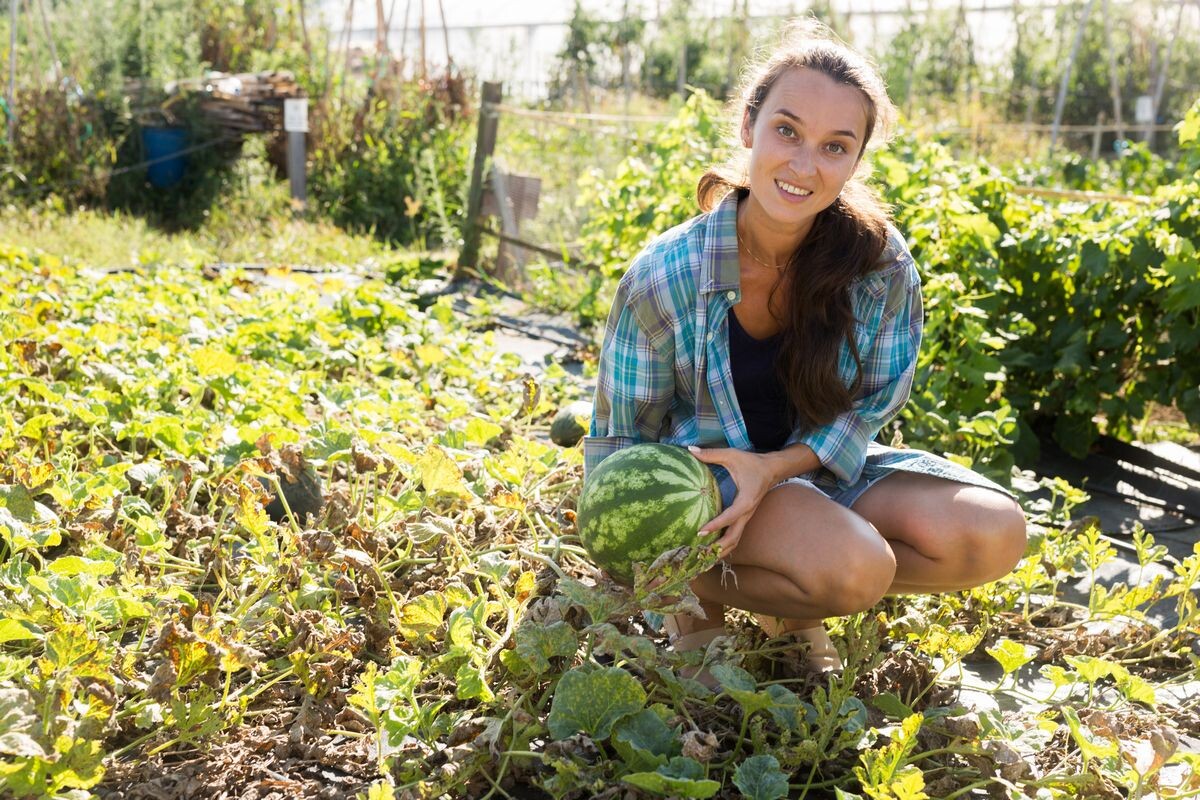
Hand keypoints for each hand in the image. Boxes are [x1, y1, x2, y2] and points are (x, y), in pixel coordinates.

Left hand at [687, 445, 778, 559]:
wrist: (773, 469)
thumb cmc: (752, 463)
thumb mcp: (732, 455)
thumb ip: (711, 454)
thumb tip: (690, 449)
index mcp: (746, 501)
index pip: (730, 517)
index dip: (716, 525)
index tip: (701, 532)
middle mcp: (747, 513)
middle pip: (734, 538)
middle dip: (718, 548)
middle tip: (699, 555)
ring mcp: (746, 517)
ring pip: (735, 541)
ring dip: (721, 551)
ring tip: (703, 561)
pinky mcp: (744, 518)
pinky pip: (735, 536)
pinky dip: (724, 545)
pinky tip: (710, 551)